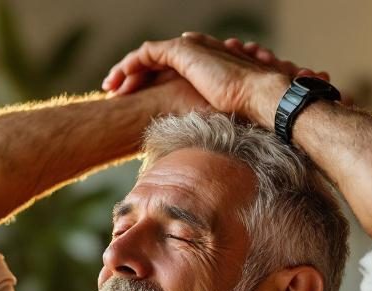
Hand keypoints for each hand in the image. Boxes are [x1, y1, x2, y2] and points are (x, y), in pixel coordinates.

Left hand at [102, 35, 332, 120]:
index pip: (170, 73)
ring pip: (146, 57)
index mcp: (204, 73)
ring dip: (125, 72)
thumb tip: (197, 158)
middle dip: (133, 77)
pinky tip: (118, 84)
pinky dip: (129, 66)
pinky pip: (146, 54)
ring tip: (111, 89)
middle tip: (117, 94)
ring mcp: (190, 52)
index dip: (150, 86)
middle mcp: (196, 58)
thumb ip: (205, 130)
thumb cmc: (248, 118)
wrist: (260, 100)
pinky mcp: (184, 51)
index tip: (135, 104)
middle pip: (155, 63)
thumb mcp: (219, 126)